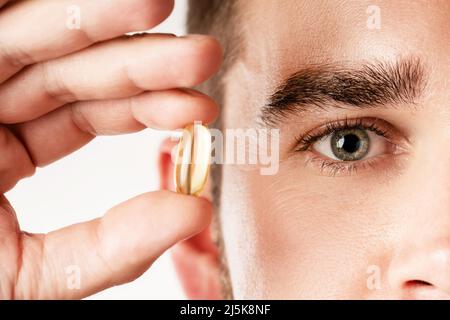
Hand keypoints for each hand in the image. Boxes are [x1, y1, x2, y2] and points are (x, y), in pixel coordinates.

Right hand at [0, 0, 220, 298]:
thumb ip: (108, 250)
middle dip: (138, 59)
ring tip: (157, 7)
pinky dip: (40, 7)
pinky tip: (97, 3)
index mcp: (3, 149)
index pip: (90, 116)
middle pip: (73, 70)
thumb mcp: (22, 276)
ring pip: (33, 31)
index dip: (148, 109)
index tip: (199, 109)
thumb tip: (192, 215)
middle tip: (200, 55)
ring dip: (96, 16)